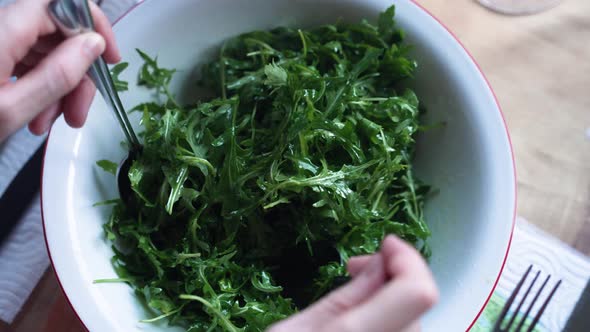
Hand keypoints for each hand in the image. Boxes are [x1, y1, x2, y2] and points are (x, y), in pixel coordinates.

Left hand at [0, 0, 119, 141]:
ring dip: (58, 87)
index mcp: (3, 30)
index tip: (110, 57)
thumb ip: (57, 74)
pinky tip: (35, 116)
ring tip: (48, 123)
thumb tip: (94, 44)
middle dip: (76, 72)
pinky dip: (39, 87)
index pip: (63, 3)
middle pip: (56, 33)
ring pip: (44, 51)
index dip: (93, 25)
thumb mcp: (11, 108)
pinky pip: (26, 61)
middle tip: (78, 110)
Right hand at [268, 235, 438, 331]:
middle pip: (417, 310)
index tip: (385, 244)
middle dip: (392, 280)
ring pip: (416, 329)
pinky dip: (392, 325)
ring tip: (354, 304)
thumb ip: (347, 297)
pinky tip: (362, 326)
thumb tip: (381, 262)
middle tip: (354, 269)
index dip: (409, 261)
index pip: (418, 294)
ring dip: (393, 304)